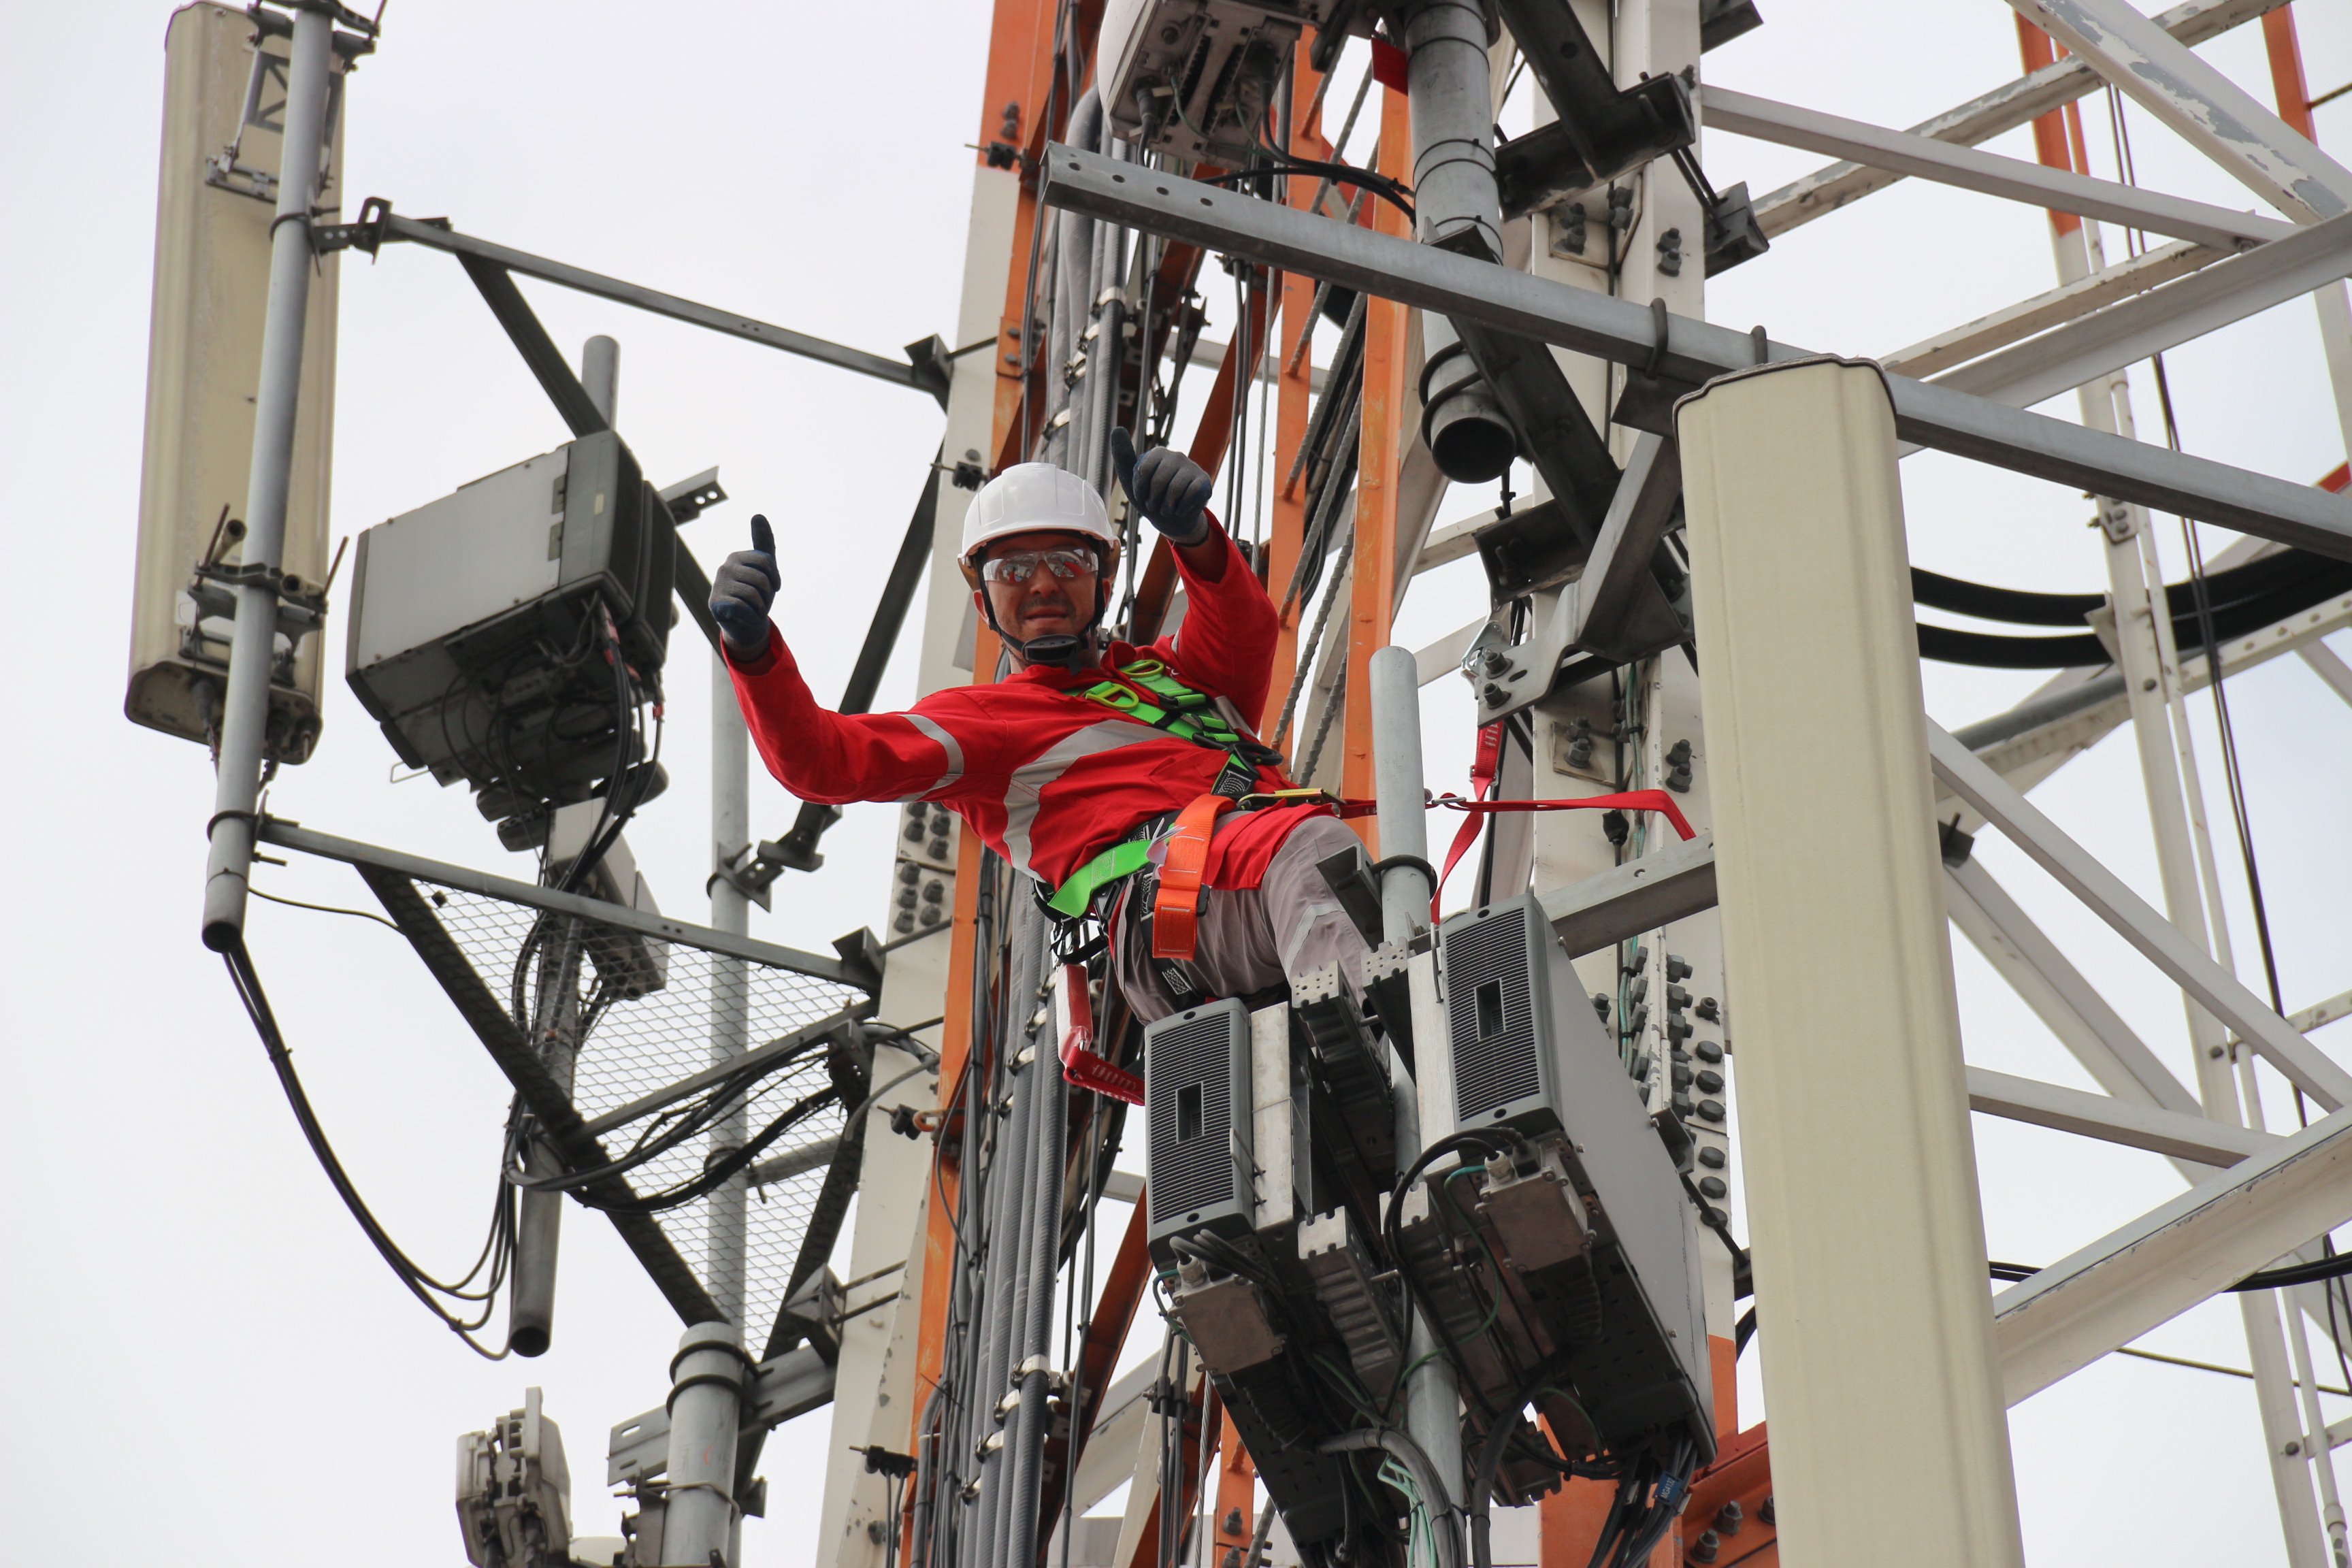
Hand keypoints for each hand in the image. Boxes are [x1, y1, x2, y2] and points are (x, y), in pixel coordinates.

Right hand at [709, 514, 780, 660]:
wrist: (747, 625)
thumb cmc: (757, 595)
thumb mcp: (766, 569)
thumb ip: (764, 543)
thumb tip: (758, 514)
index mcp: (736, 557)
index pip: (766, 562)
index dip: (774, 578)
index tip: (772, 586)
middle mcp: (724, 568)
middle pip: (761, 579)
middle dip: (766, 595)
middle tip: (759, 601)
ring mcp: (718, 585)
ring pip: (753, 594)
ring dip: (760, 607)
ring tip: (752, 609)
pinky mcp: (715, 604)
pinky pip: (743, 607)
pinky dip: (751, 616)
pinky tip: (745, 617)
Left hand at [1110, 427, 1213, 545]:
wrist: (1173, 519)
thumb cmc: (1151, 498)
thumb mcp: (1132, 481)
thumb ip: (1123, 456)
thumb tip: (1117, 428)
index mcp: (1158, 453)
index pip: (1144, 470)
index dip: (1140, 490)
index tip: (1142, 498)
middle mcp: (1176, 456)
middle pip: (1159, 481)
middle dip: (1154, 501)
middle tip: (1155, 506)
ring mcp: (1192, 467)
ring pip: (1175, 489)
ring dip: (1167, 507)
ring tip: (1166, 510)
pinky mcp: (1204, 480)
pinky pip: (1191, 494)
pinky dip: (1181, 509)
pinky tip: (1179, 510)